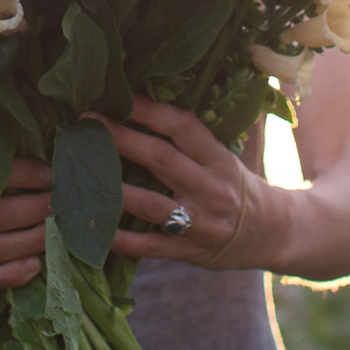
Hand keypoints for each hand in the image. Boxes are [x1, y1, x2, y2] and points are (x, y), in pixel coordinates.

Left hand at [100, 99, 267, 269]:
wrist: (269, 234)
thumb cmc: (234, 184)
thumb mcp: (222, 157)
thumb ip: (189, 140)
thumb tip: (137, 106)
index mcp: (219, 159)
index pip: (183, 127)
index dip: (149, 110)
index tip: (118, 97)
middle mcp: (211, 189)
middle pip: (161, 158)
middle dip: (121, 138)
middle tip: (86, 122)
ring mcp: (199, 224)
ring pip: (150, 204)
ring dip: (112, 188)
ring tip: (80, 173)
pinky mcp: (187, 253)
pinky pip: (147, 246)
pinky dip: (118, 237)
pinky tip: (90, 227)